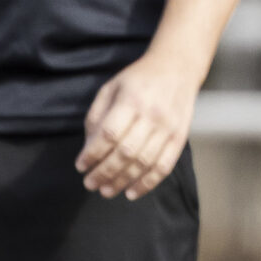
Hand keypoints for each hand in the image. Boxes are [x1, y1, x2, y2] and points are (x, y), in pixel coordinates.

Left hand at [78, 54, 202, 198]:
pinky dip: (147, 183)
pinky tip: (132, 192)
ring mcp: (168, 128)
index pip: (109, 134)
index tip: (81, 166)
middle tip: (90, 184)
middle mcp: (152, 115)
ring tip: (106, 191)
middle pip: (126, 152)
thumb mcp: (111, 87)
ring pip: (144, 163)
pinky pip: (163, 167)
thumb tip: (89, 148)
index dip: (93, 154)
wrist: (178, 67)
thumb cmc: (139, 78)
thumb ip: (98, 115)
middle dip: (105, 172)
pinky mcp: (179, 138)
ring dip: (123, 181)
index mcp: (131, 100)